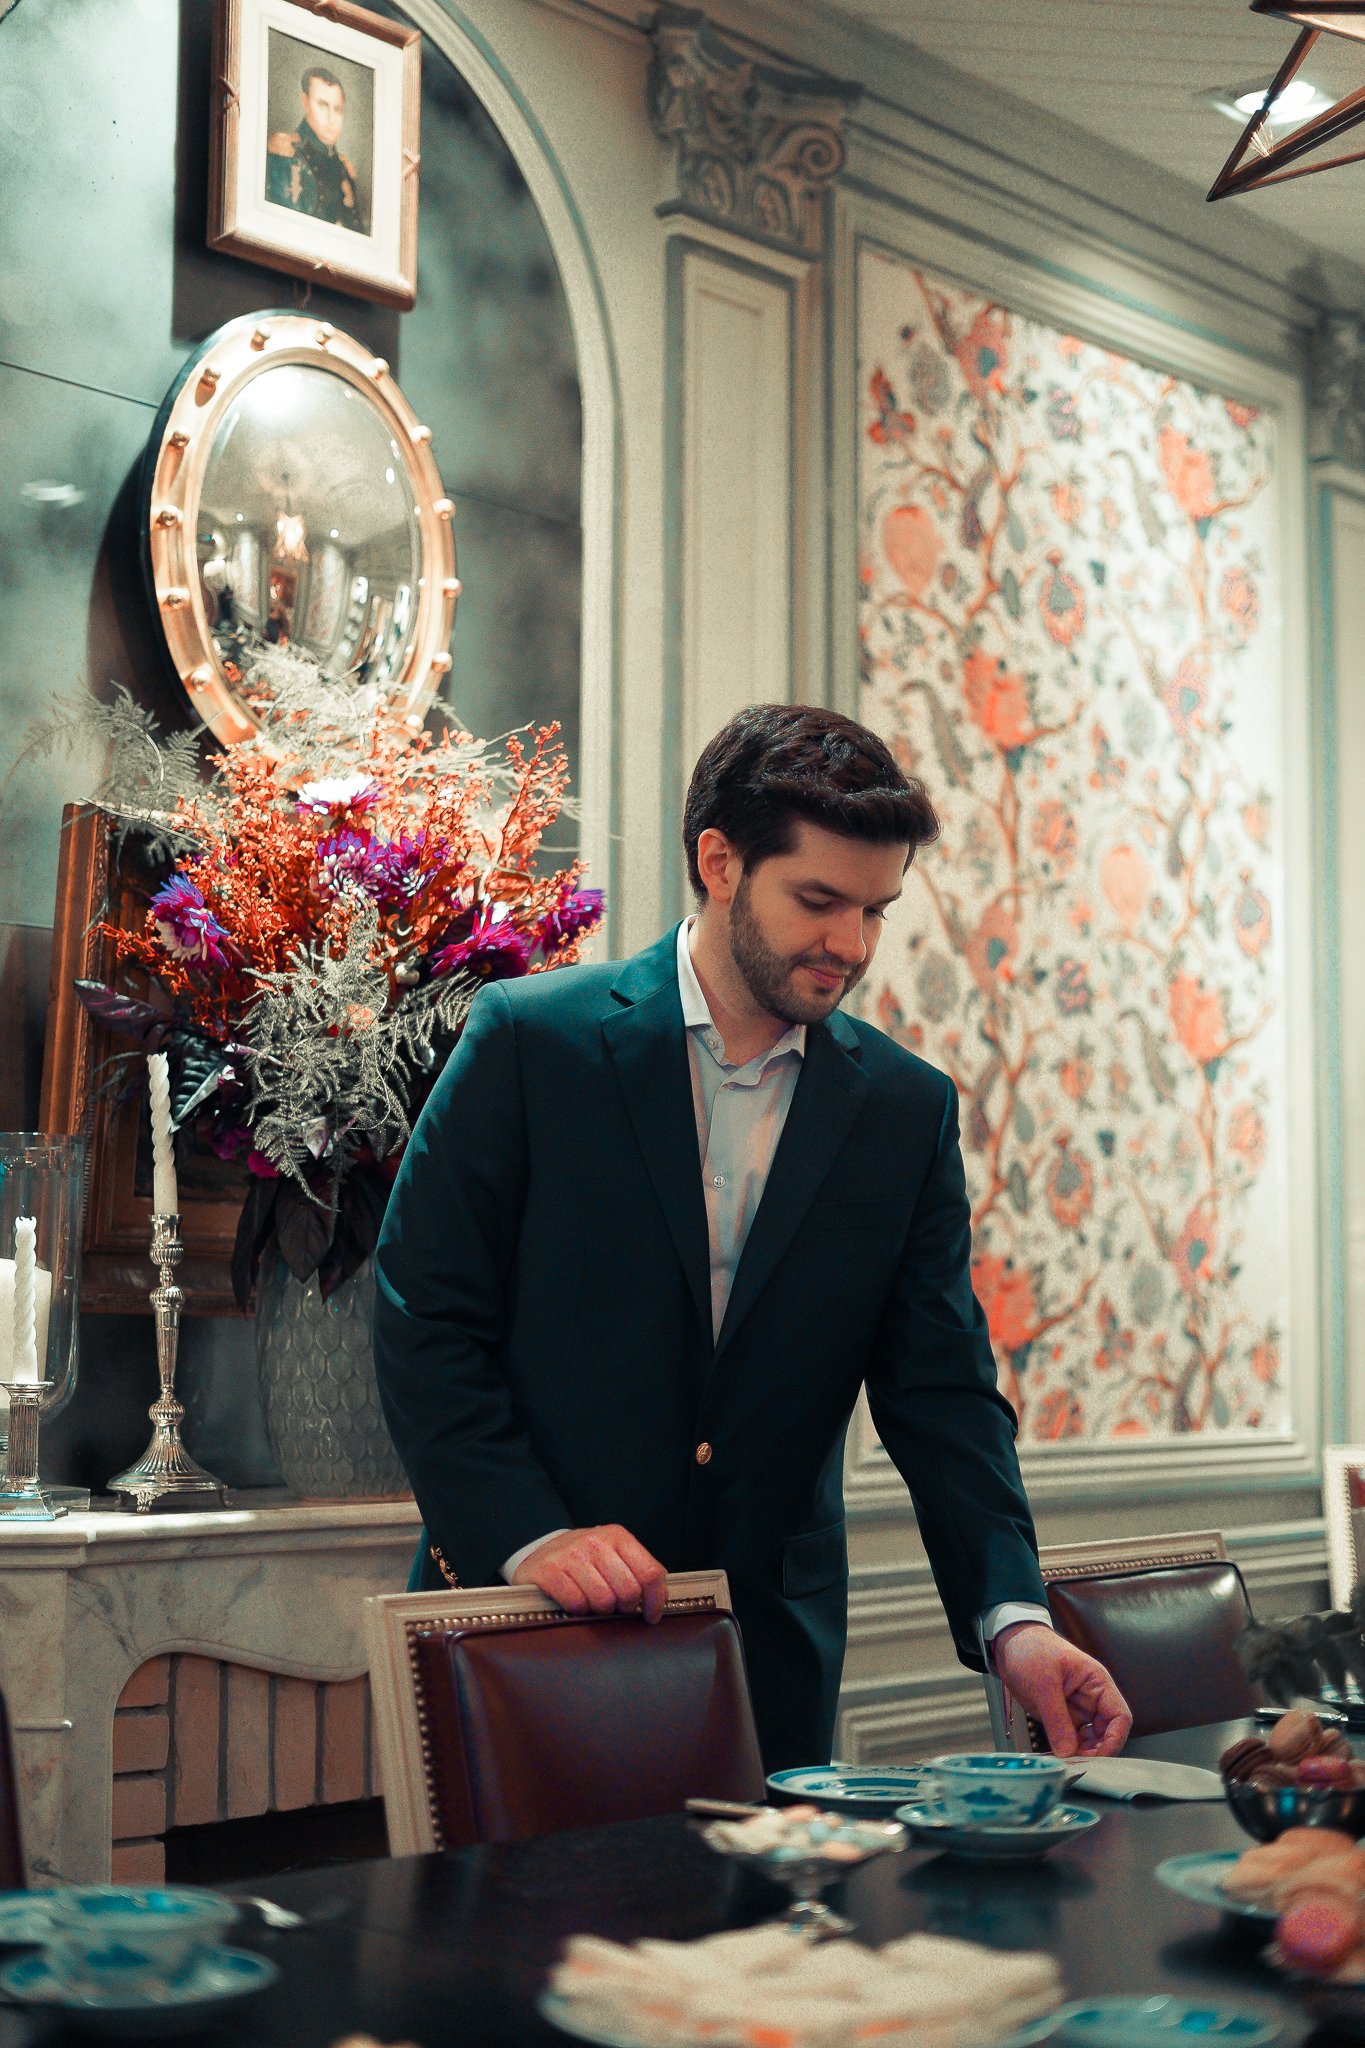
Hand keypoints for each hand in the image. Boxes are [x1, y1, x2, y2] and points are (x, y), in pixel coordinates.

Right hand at [511, 1524, 668, 1622]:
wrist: (539, 1553)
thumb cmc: (583, 1560)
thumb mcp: (613, 1554)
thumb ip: (638, 1570)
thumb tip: (660, 1597)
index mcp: (617, 1536)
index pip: (650, 1572)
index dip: (655, 1600)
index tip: (651, 1616)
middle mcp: (595, 1541)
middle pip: (628, 1591)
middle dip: (625, 1607)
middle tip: (616, 1608)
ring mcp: (570, 1555)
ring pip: (603, 1600)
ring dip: (600, 1610)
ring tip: (594, 1603)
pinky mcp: (549, 1571)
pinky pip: (576, 1603)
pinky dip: (579, 1610)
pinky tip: (576, 1602)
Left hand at [991, 1623, 1130, 1756]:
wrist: (1009, 1643)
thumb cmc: (1031, 1649)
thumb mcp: (1043, 1683)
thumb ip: (1057, 1718)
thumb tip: (1068, 1751)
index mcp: (1096, 1682)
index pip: (1120, 1716)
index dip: (1114, 1739)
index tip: (1100, 1757)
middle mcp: (1091, 1698)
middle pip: (1106, 1733)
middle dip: (1096, 1751)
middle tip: (1077, 1764)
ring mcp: (1077, 1709)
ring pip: (1089, 1740)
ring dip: (1080, 1754)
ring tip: (1064, 1762)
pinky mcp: (1062, 1717)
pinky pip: (1070, 1739)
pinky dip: (1066, 1750)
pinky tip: (1055, 1756)